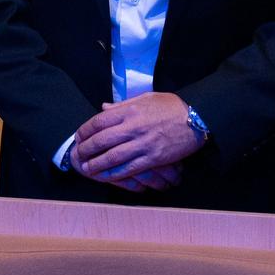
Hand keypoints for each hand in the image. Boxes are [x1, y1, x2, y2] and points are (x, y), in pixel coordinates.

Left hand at [72, 92, 204, 183]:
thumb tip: (103, 108)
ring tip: (87, 169)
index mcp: (130, 110)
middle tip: (78, 155)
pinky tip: (105, 176)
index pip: (99, 121)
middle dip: (86, 149)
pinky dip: (114, 174)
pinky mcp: (152, 158)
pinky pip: (128, 169)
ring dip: (96, 165)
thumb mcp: (146, 98)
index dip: (85, 130)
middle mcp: (133, 127)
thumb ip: (123, 104)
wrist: (196, 119)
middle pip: (101, 140)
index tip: (79, 136)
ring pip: (112, 157)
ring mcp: (143, 144)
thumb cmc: (171, 107)